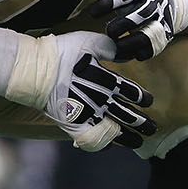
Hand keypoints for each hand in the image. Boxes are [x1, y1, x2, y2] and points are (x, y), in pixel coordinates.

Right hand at [44, 30, 156, 151]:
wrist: (35, 70)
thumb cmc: (61, 53)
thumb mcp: (89, 42)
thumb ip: (111, 48)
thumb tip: (127, 52)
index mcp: (107, 80)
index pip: (131, 92)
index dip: (142, 98)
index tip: (148, 101)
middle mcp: (101, 100)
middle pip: (128, 115)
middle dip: (143, 123)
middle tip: (152, 128)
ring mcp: (88, 115)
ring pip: (115, 131)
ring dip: (129, 138)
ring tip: (139, 142)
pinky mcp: (74, 126)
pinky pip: (93, 141)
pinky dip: (103, 144)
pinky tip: (110, 146)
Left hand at [90, 0, 187, 60]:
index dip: (107, 4)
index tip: (93, 13)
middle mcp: (155, 2)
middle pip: (142, 14)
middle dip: (122, 25)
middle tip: (109, 30)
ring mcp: (161, 20)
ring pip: (149, 35)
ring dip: (130, 43)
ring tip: (116, 46)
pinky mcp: (163, 35)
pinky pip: (153, 48)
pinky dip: (140, 53)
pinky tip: (128, 52)